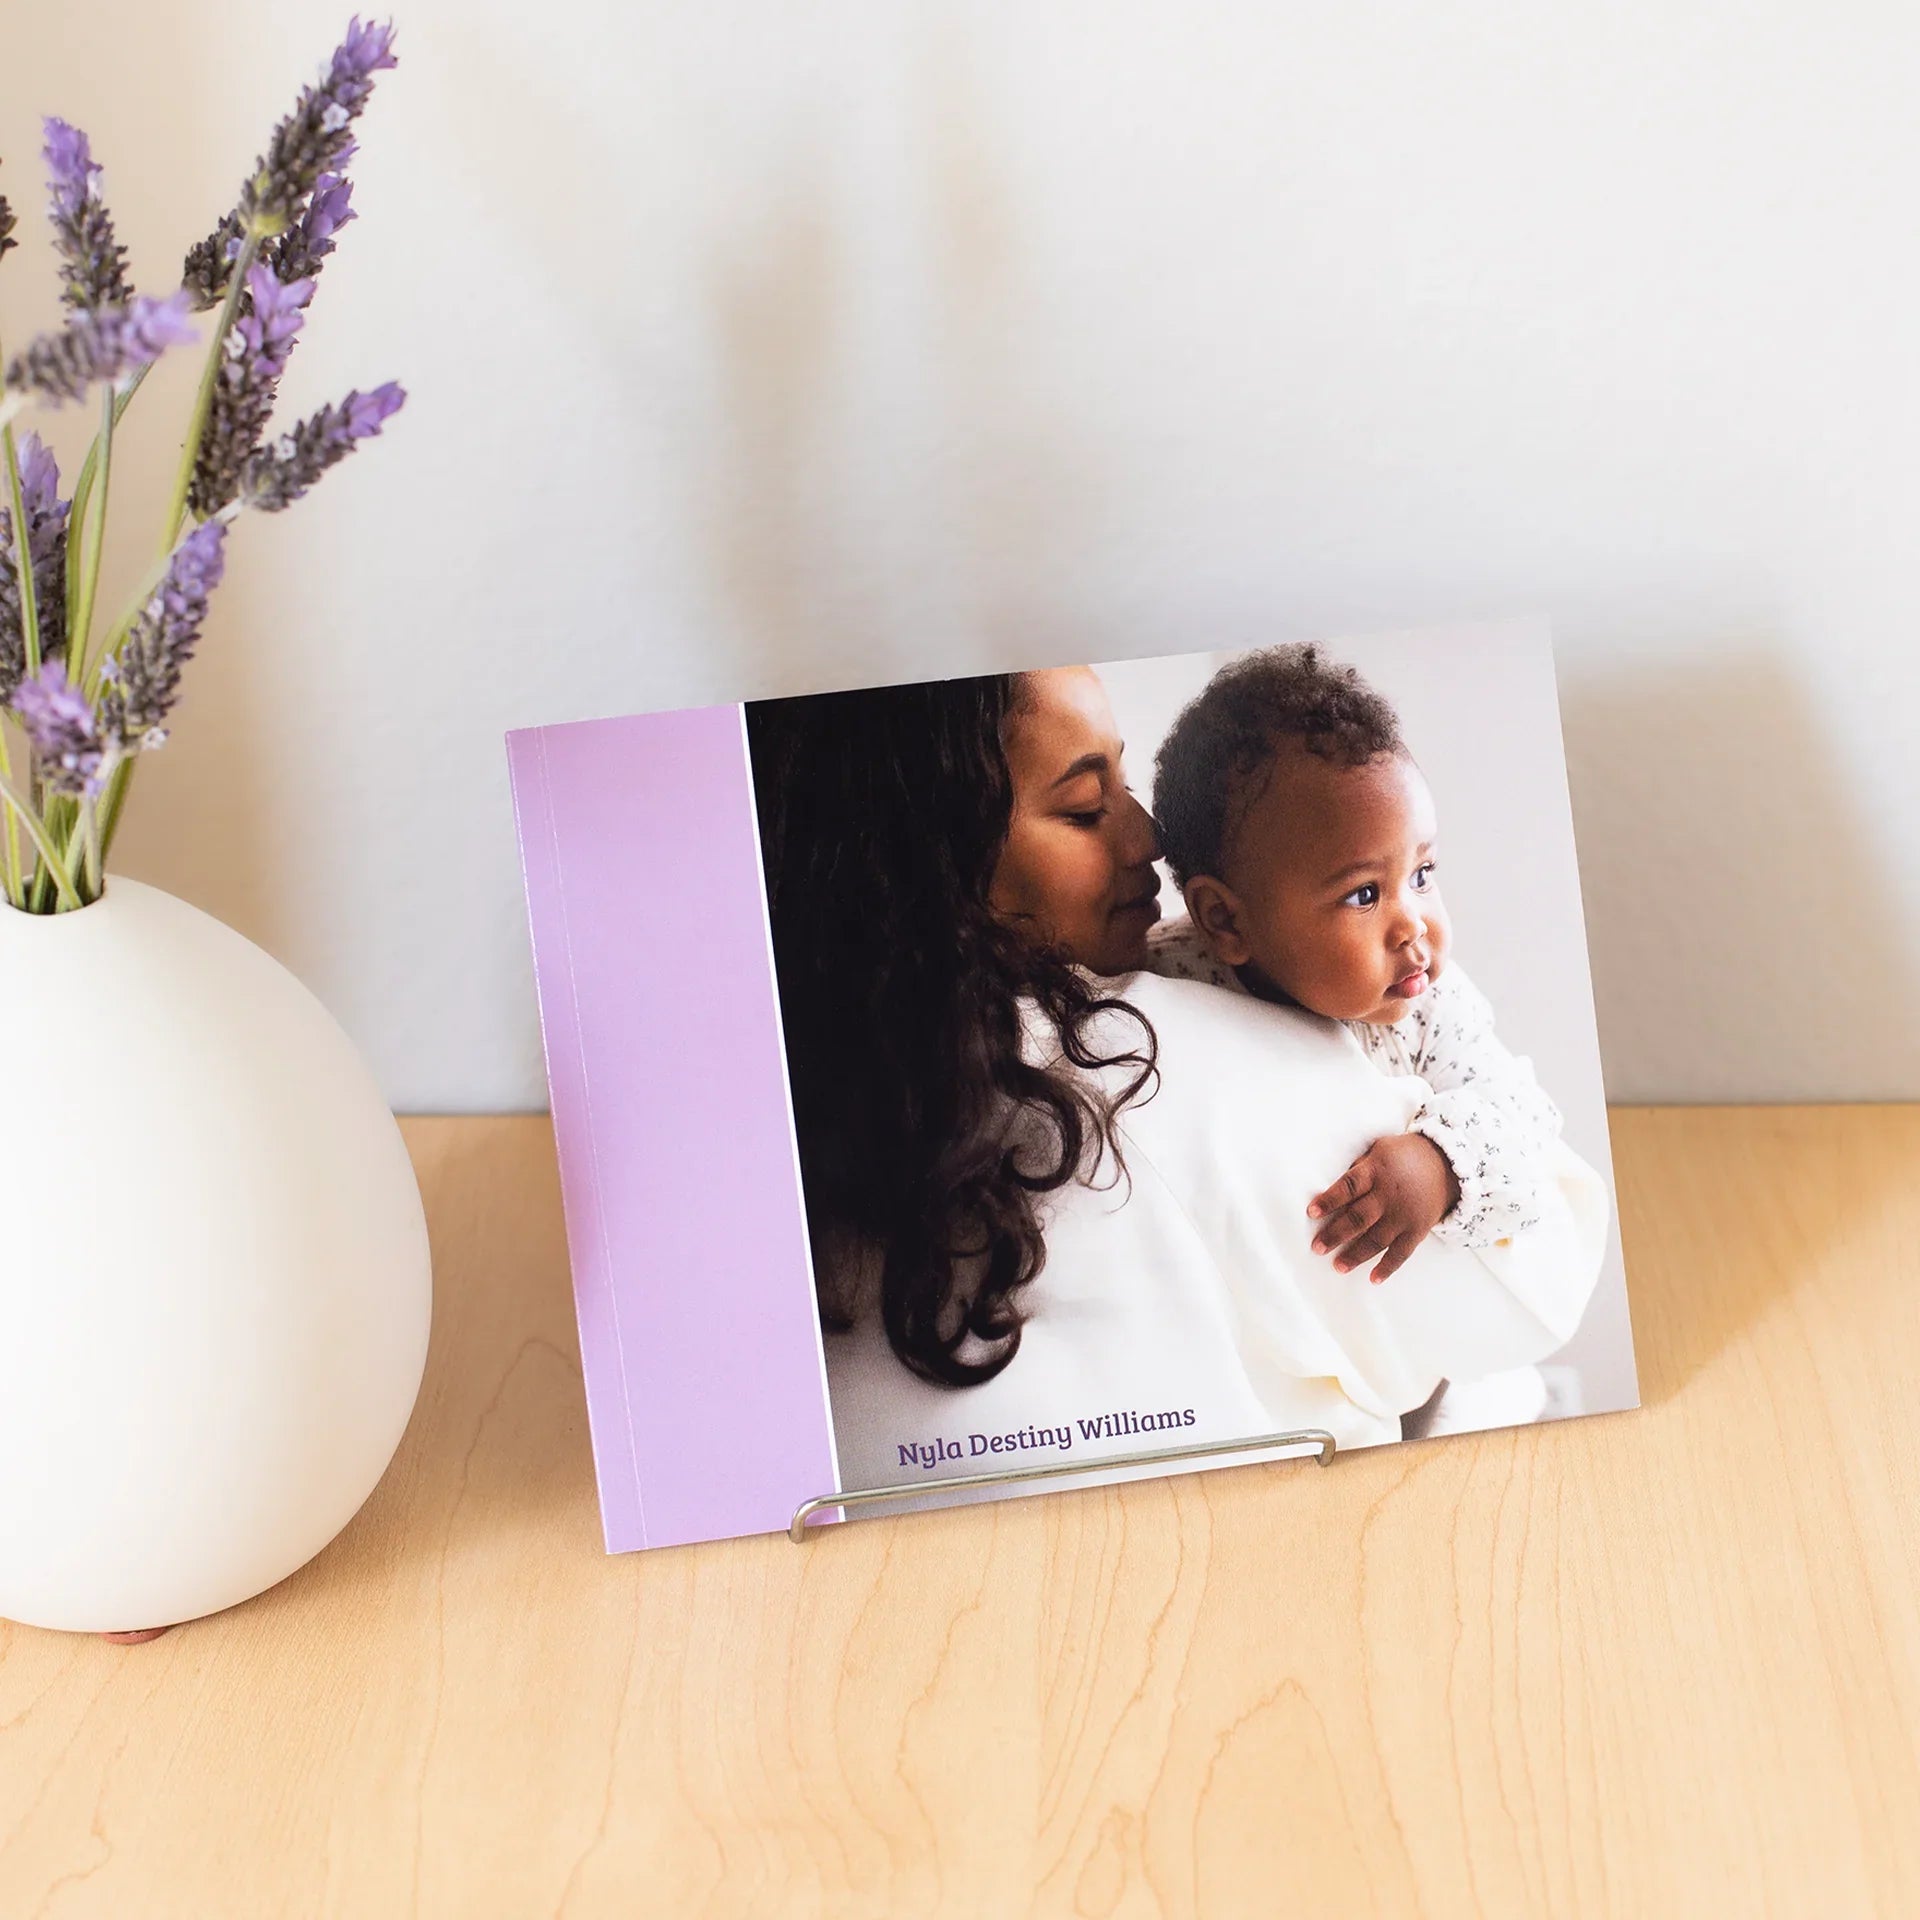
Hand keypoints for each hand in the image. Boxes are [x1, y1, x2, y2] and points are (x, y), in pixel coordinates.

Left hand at [1307, 1133, 1459, 1281]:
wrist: (1446, 1165)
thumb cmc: (1402, 1157)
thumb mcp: (1378, 1151)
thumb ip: (1358, 1170)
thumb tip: (1330, 1192)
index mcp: (1376, 1171)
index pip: (1349, 1186)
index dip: (1330, 1199)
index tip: (1311, 1212)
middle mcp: (1389, 1195)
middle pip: (1359, 1217)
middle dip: (1336, 1234)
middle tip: (1317, 1248)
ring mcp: (1404, 1215)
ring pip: (1377, 1239)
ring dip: (1356, 1255)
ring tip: (1338, 1266)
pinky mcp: (1417, 1230)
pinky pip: (1402, 1252)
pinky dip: (1388, 1267)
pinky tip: (1374, 1279)